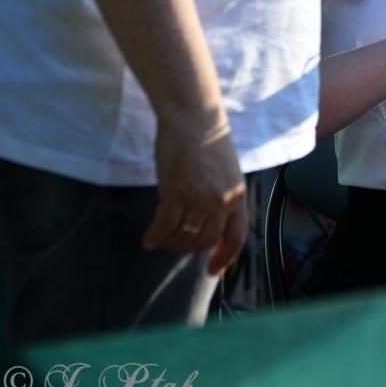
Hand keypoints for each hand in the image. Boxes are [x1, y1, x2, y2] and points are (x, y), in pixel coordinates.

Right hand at [142, 120, 248, 275]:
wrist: (193, 116)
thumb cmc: (206, 137)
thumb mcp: (225, 170)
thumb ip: (221, 194)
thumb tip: (208, 218)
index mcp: (238, 194)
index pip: (236, 236)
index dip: (225, 257)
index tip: (214, 271)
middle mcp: (223, 200)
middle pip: (205, 240)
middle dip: (188, 247)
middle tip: (175, 242)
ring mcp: (201, 198)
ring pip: (184, 235)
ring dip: (170, 240)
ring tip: (161, 236)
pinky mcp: (178, 193)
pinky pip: (165, 226)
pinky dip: (155, 236)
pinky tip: (148, 239)